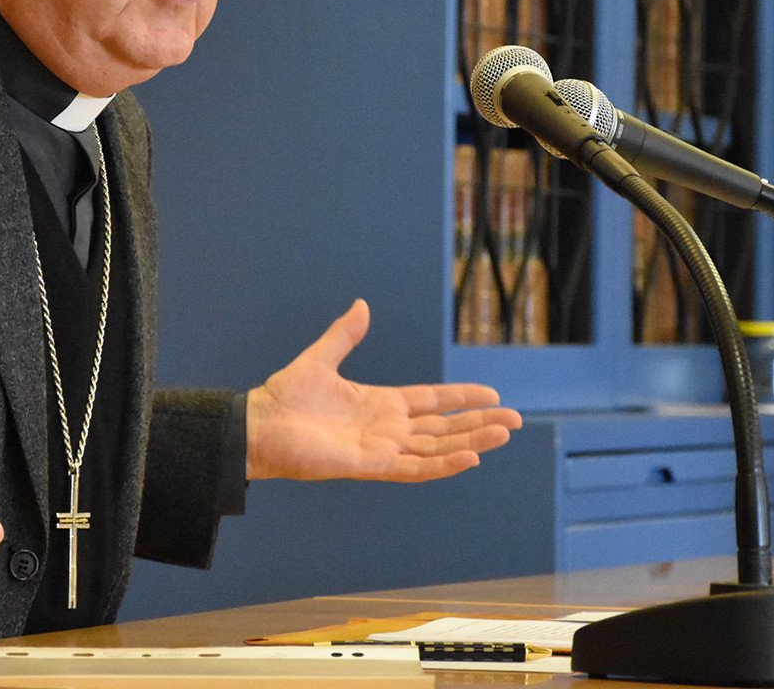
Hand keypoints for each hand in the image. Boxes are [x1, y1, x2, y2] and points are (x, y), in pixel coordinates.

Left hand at [245, 299, 522, 481]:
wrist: (257, 426)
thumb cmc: (284, 398)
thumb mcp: (320, 359)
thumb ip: (345, 335)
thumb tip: (361, 305)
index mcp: (380, 404)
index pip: (432, 402)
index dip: (461, 399)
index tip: (492, 394)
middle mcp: (386, 429)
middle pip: (444, 428)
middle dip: (479, 424)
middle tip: (515, 420)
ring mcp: (381, 449)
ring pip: (437, 448)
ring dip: (471, 442)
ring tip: (504, 434)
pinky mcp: (369, 466)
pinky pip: (414, 468)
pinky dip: (443, 464)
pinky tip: (470, 456)